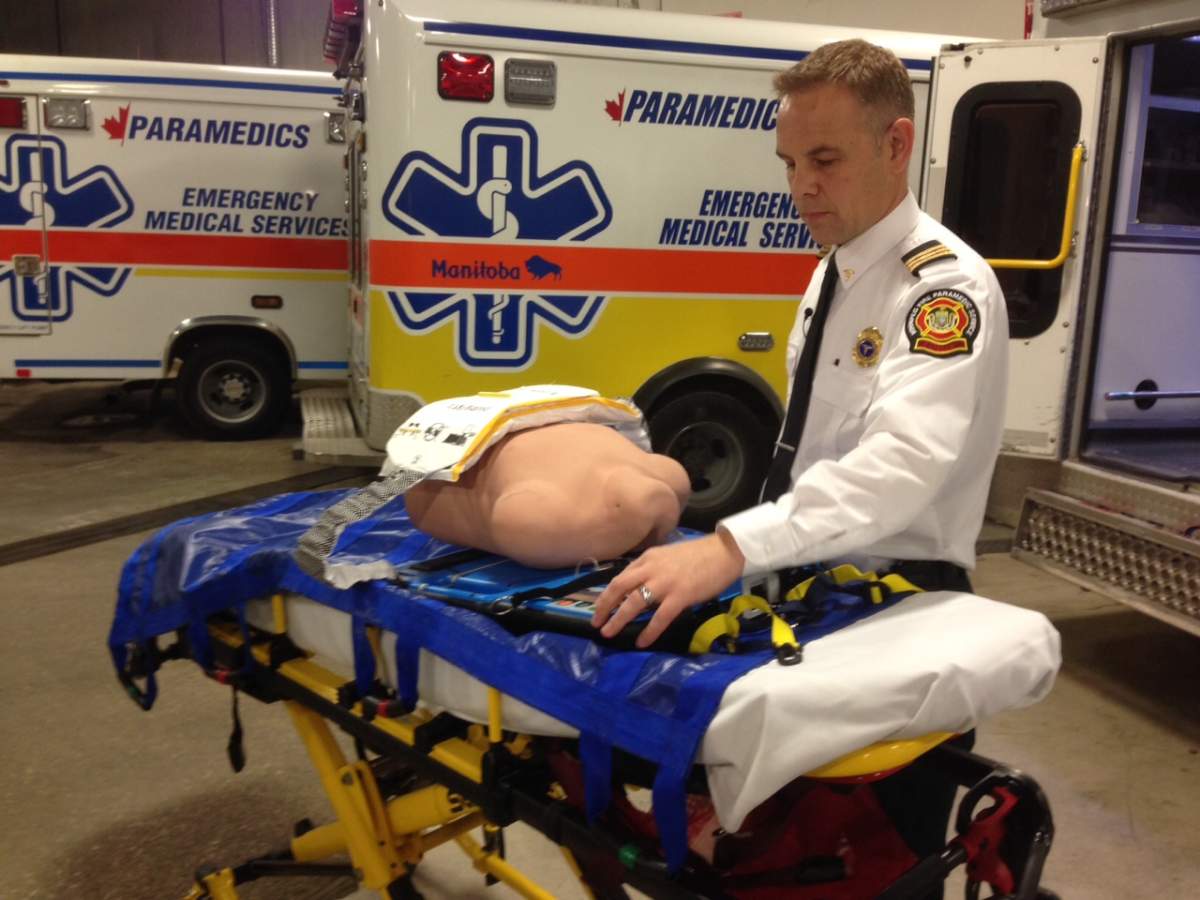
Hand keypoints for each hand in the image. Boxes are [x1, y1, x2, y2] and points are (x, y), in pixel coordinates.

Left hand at [591, 529, 745, 648]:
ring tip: (609, 633)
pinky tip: (641, 642)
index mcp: (648, 558)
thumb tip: (639, 585)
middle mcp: (651, 569)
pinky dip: (648, 631)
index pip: (620, 577)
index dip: (607, 594)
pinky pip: (659, 617)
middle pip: (619, 588)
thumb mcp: (668, 556)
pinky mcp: (680, 596)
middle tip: (596, 622)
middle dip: (604, 606)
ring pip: (634, 602)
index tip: (600, 607)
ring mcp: (665, 583)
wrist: (724, 552)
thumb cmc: (699, 555)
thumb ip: (652, 568)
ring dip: (618, 619)